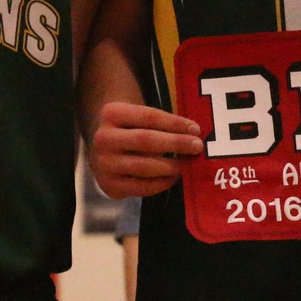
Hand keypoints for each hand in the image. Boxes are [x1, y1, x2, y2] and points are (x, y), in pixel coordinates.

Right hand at [89, 101, 203, 196]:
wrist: (103, 151)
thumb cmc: (131, 130)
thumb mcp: (139, 119)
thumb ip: (161, 124)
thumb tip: (193, 135)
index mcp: (112, 113)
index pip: (149, 116)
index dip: (174, 123)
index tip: (196, 129)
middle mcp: (103, 138)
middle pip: (145, 140)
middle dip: (175, 143)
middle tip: (197, 146)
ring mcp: (104, 163)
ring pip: (143, 166)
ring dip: (170, 166)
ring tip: (186, 164)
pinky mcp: (109, 185)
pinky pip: (140, 187)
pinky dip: (161, 184)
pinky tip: (173, 178)